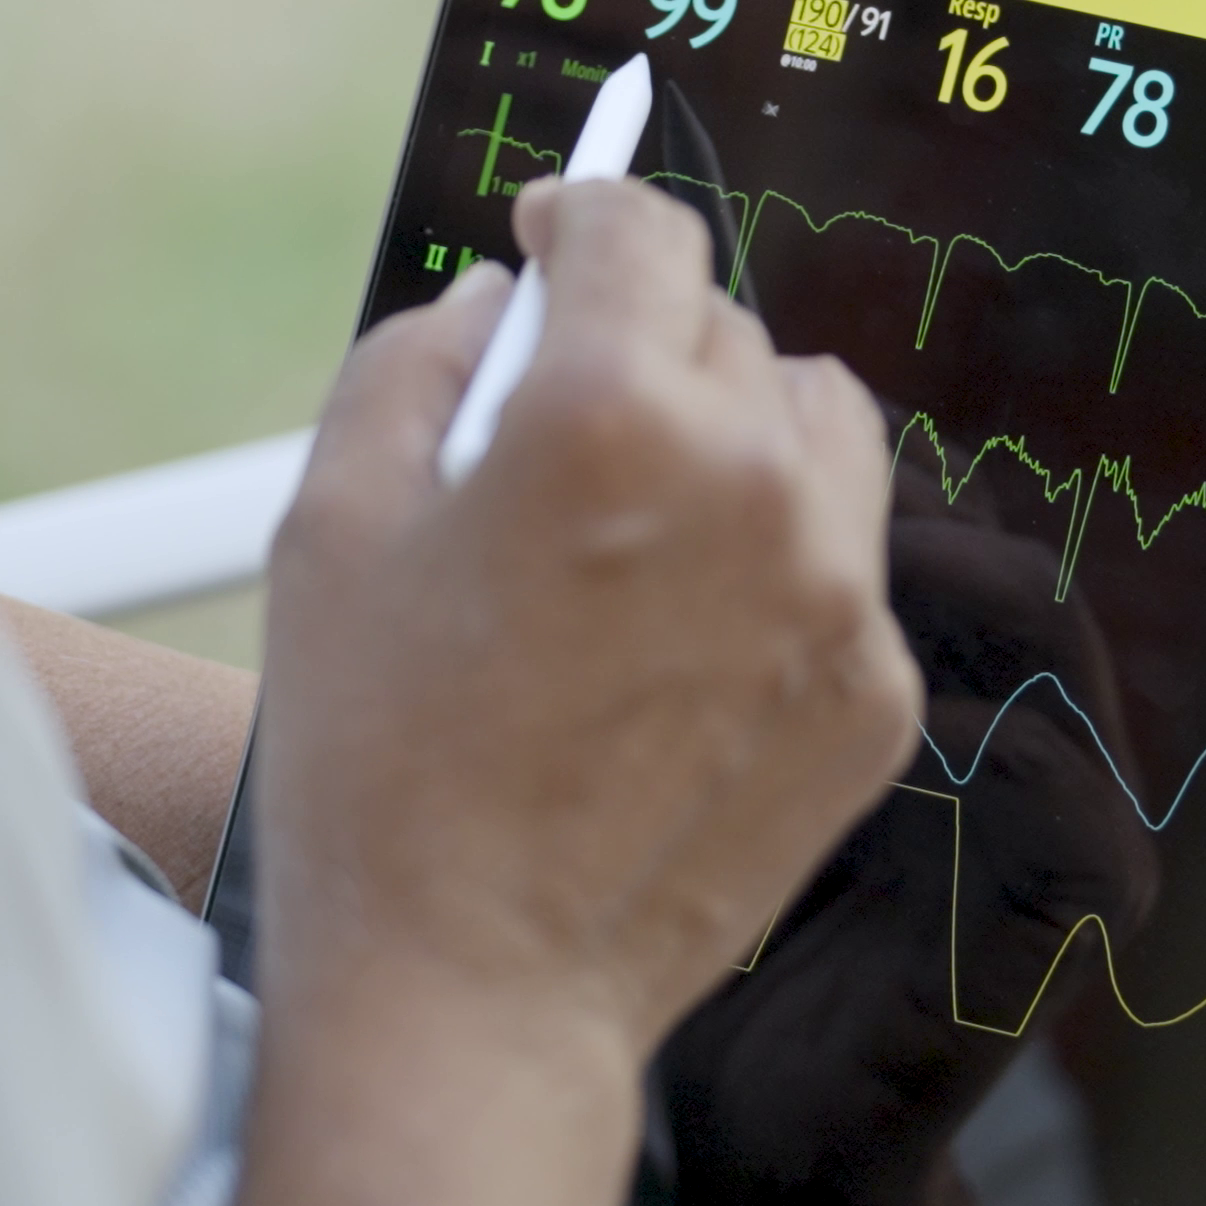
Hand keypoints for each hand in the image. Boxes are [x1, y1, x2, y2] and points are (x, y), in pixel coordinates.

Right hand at [251, 175, 925, 1062]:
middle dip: (643, 350)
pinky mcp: (874, 694)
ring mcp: (834, 594)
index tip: (553, 241)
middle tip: (558, 436)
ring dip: (741, 436)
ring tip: (644, 528)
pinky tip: (677, 651)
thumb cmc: (376, 768)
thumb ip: (416, 362)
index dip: (582, 214)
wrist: (473, 991)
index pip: (639, 230)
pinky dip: (775, 568)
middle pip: (726, 329)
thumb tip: (499, 296)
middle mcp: (751, 483)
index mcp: (606, 413)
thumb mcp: (331, 525)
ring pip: (820, 427)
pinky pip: (843, 564)